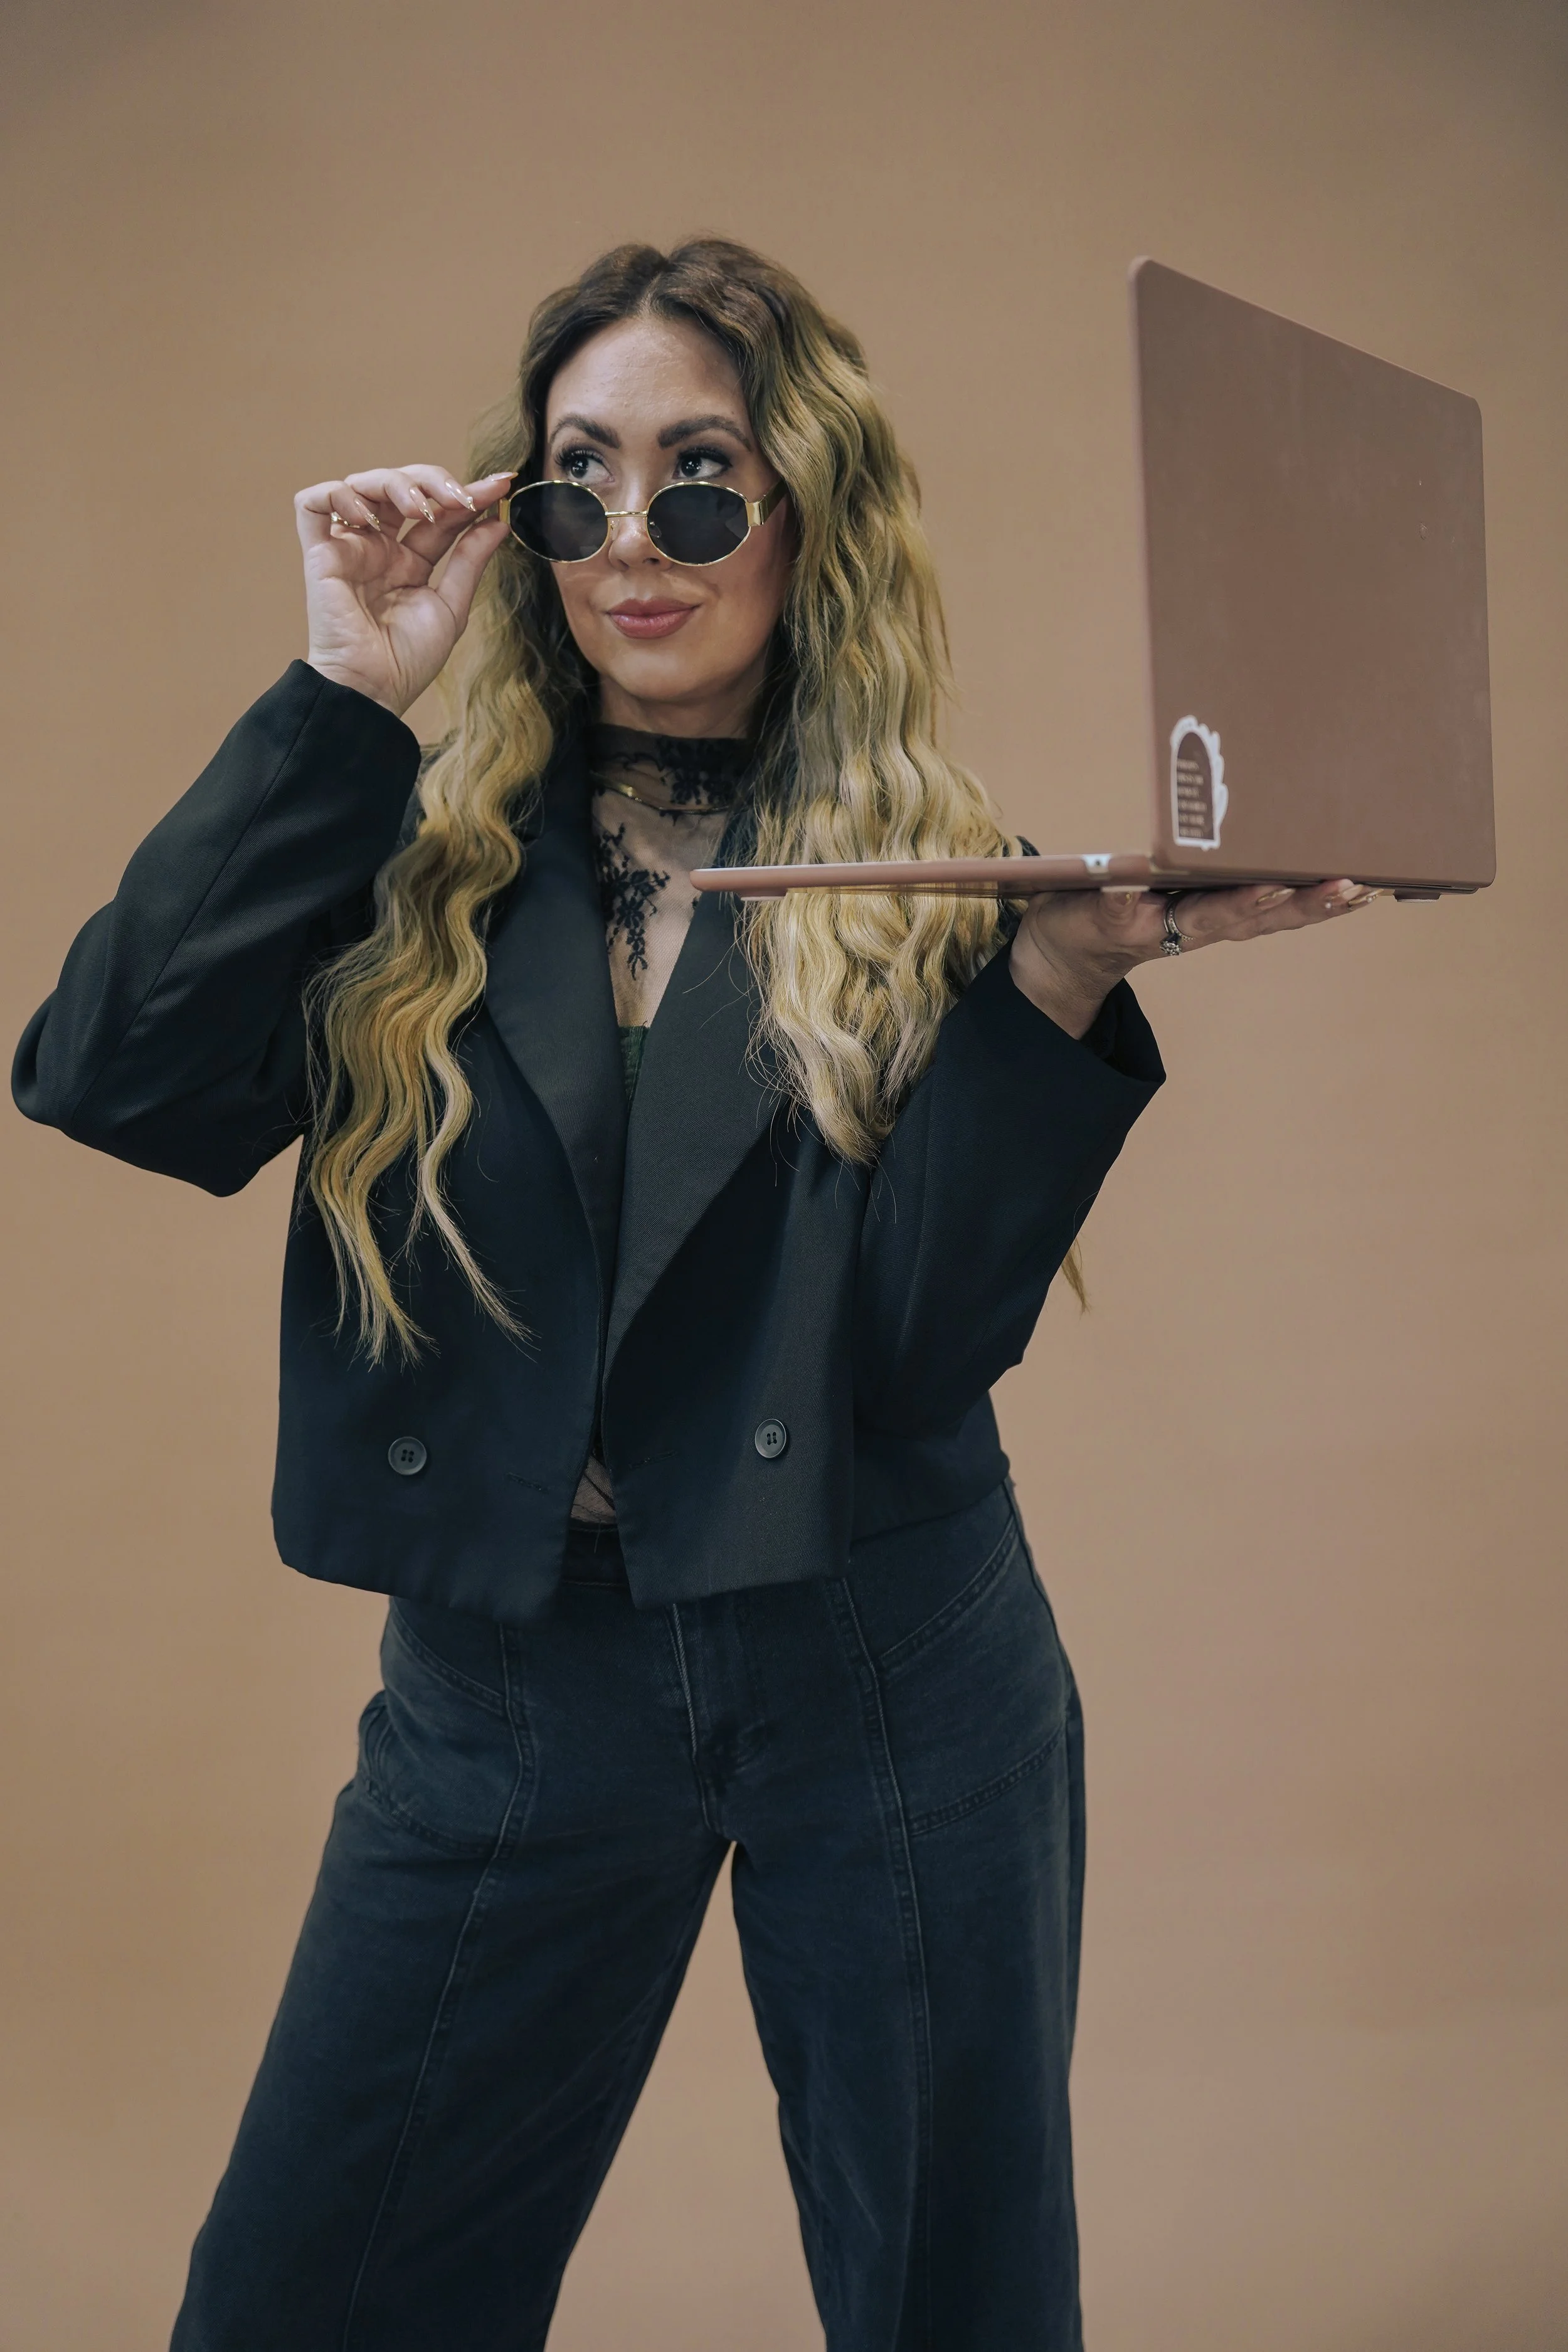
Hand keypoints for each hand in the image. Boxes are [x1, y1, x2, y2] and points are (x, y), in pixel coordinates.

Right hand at [295, 464, 513, 715]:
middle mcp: (377, 547)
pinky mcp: (319, 553)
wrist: (373, 688)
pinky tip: (368, 516)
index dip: (467, 495)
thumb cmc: (408, 659)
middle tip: (459, 498)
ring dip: (394, 483)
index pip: (438, 513)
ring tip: (419, 509)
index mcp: (408, 561)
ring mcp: (348, 547)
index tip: (498, 486)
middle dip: (432, 481)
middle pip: (400, 486)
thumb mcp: (451, 605)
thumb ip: (470, 560)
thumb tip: (497, 522)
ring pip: (361, 483)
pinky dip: (338, 494)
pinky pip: (312, 504)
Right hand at [1009, 879, 1382, 1036]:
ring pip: (1276, 914)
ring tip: (1364, 887)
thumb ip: (1106, 905)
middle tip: (1347, 885)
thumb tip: (1121, 885)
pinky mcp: (1222, 912)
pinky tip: (1347, 889)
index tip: (1274, 886)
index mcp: (1165, 928)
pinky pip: (1275, 905)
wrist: (1076, 953)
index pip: (1211, 914)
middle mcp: (1201, 927)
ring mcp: (1215, 921)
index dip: (1243, 901)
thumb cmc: (1078, 927)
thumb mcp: (1082, 917)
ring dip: (1320, 903)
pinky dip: (1311, 898)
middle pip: (1261, 916)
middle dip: (1305, 902)